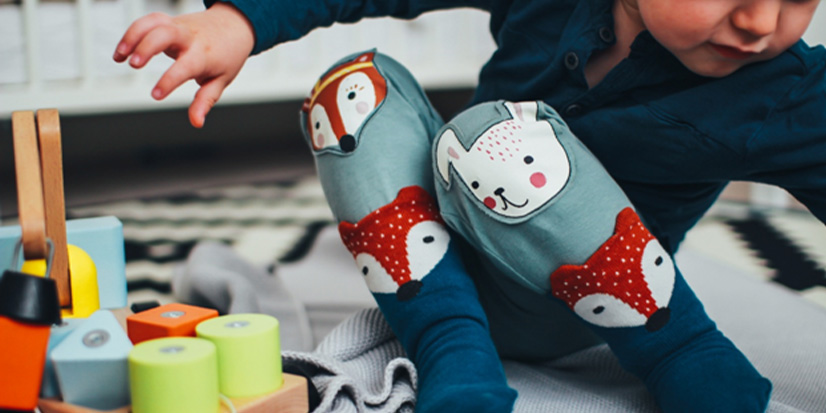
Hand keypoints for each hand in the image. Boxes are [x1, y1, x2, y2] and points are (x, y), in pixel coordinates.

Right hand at [113, 3, 254, 127]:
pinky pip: (148, 21)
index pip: (185, 67)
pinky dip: (132, 32)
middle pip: (165, 34)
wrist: (233, 26)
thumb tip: (196, 122)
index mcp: (203, 55)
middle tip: (133, 65)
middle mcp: (189, 38)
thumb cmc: (226, 56)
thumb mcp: (221, 81)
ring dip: (132, 36)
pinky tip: (122, 52)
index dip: (170, 80)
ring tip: (118, 57)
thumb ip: (205, 101)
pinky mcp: (169, 21)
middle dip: (147, 47)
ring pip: (153, 23)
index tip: (156, 96)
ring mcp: (178, 26)